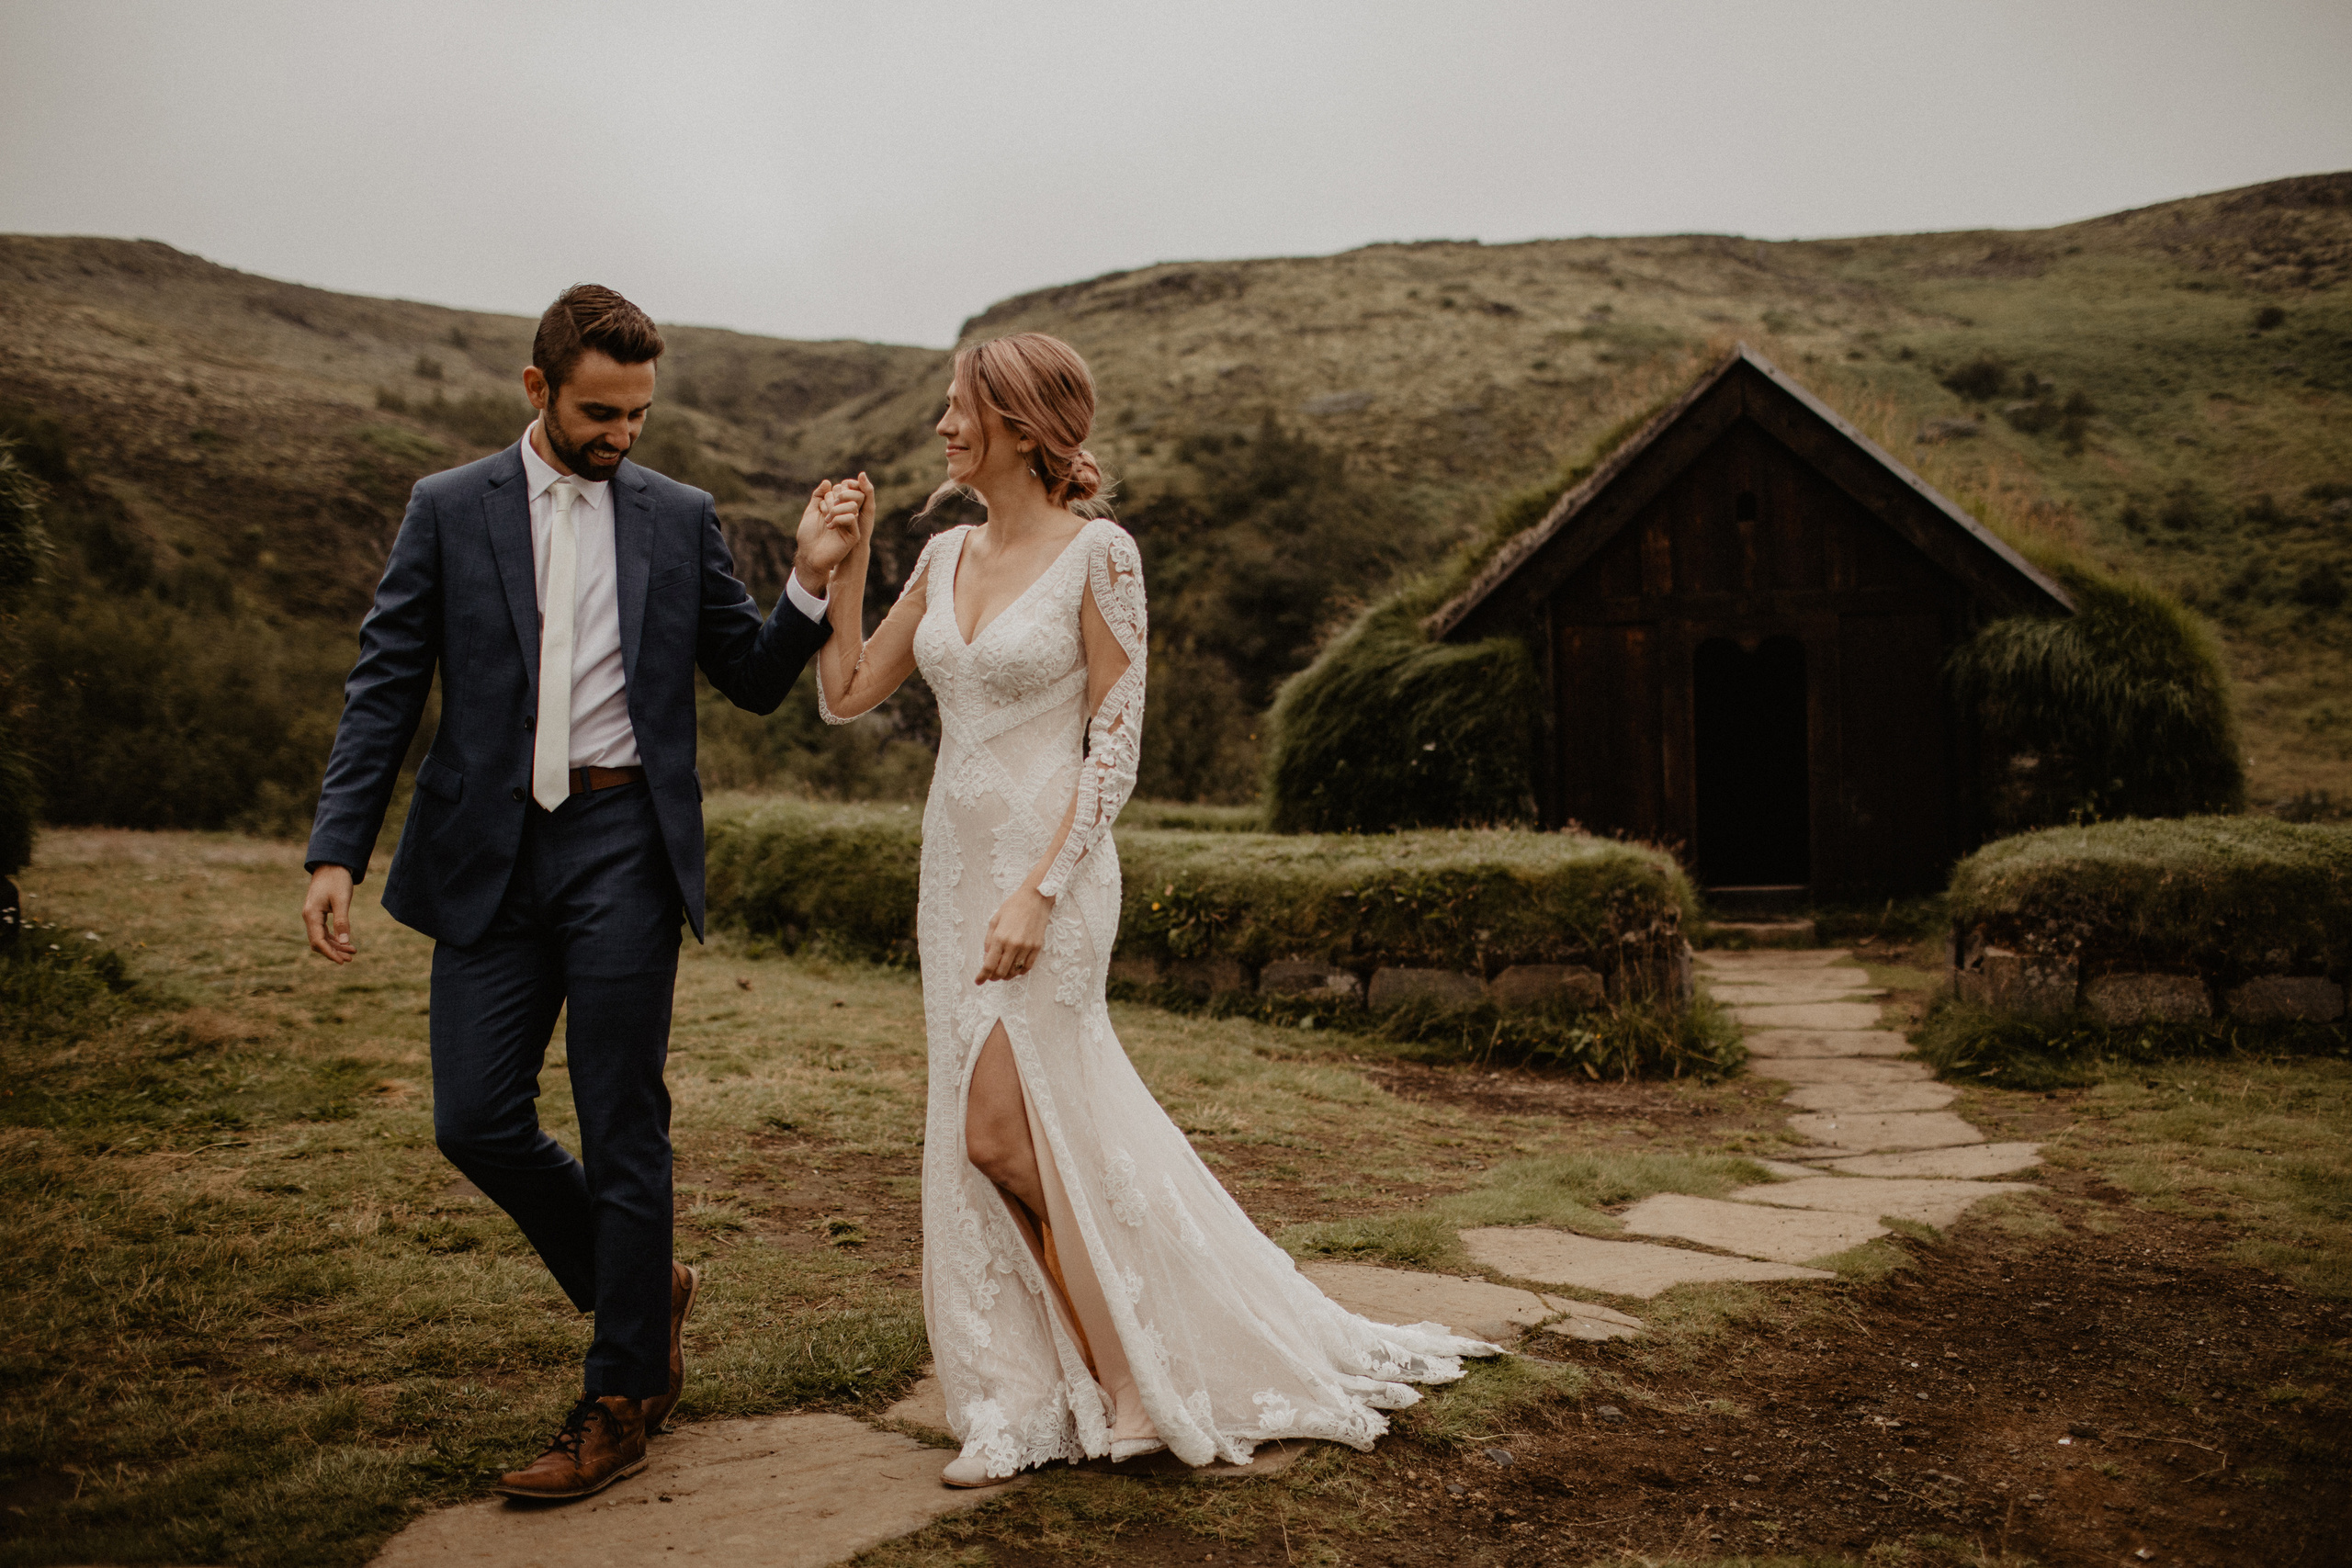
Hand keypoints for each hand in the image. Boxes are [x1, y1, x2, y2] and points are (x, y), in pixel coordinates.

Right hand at [303, 864, 356, 963]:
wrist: (331, 864)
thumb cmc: (337, 880)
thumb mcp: (342, 901)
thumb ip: (343, 921)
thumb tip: (345, 942)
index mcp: (312, 915)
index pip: (318, 941)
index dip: (330, 953)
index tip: (342, 962)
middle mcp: (309, 916)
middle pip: (319, 942)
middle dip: (334, 951)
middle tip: (351, 958)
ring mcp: (312, 915)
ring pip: (322, 937)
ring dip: (335, 945)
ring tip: (353, 952)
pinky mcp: (318, 913)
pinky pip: (324, 930)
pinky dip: (334, 937)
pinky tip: (346, 942)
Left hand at [794, 473, 873, 592]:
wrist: (808, 555)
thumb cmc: (808, 535)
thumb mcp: (811, 511)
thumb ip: (818, 496)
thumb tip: (827, 482)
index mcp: (838, 509)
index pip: (842, 490)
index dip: (832, 493)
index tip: (820, 504)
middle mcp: (846, 515)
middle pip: (849, 495)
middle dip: (833, 499)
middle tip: (823, 511)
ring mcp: (851, 526)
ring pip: (852, 505)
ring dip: (835, 509)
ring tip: (826, 520)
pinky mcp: (853, 536)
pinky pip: (851, 518)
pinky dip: (839, 518)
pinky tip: (830, 527)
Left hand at [974, 887, 1051, 984]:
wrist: (1035, 898)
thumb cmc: (1013, 906)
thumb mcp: (995, 920)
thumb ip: (989, 941)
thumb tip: (987, 957)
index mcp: (1000, 938)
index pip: (989, 964)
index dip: (982, 976)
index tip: (978, 981)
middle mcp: (1013, 945)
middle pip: (1001, 972)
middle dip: (994, 977)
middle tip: (990, 976)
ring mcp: (1027, 947)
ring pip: (1014, 971)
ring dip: (1006, 975)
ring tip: (1003, 973)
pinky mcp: (1037, 947)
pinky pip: (1027, 967)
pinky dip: (1020, 972)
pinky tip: (1015, 969)